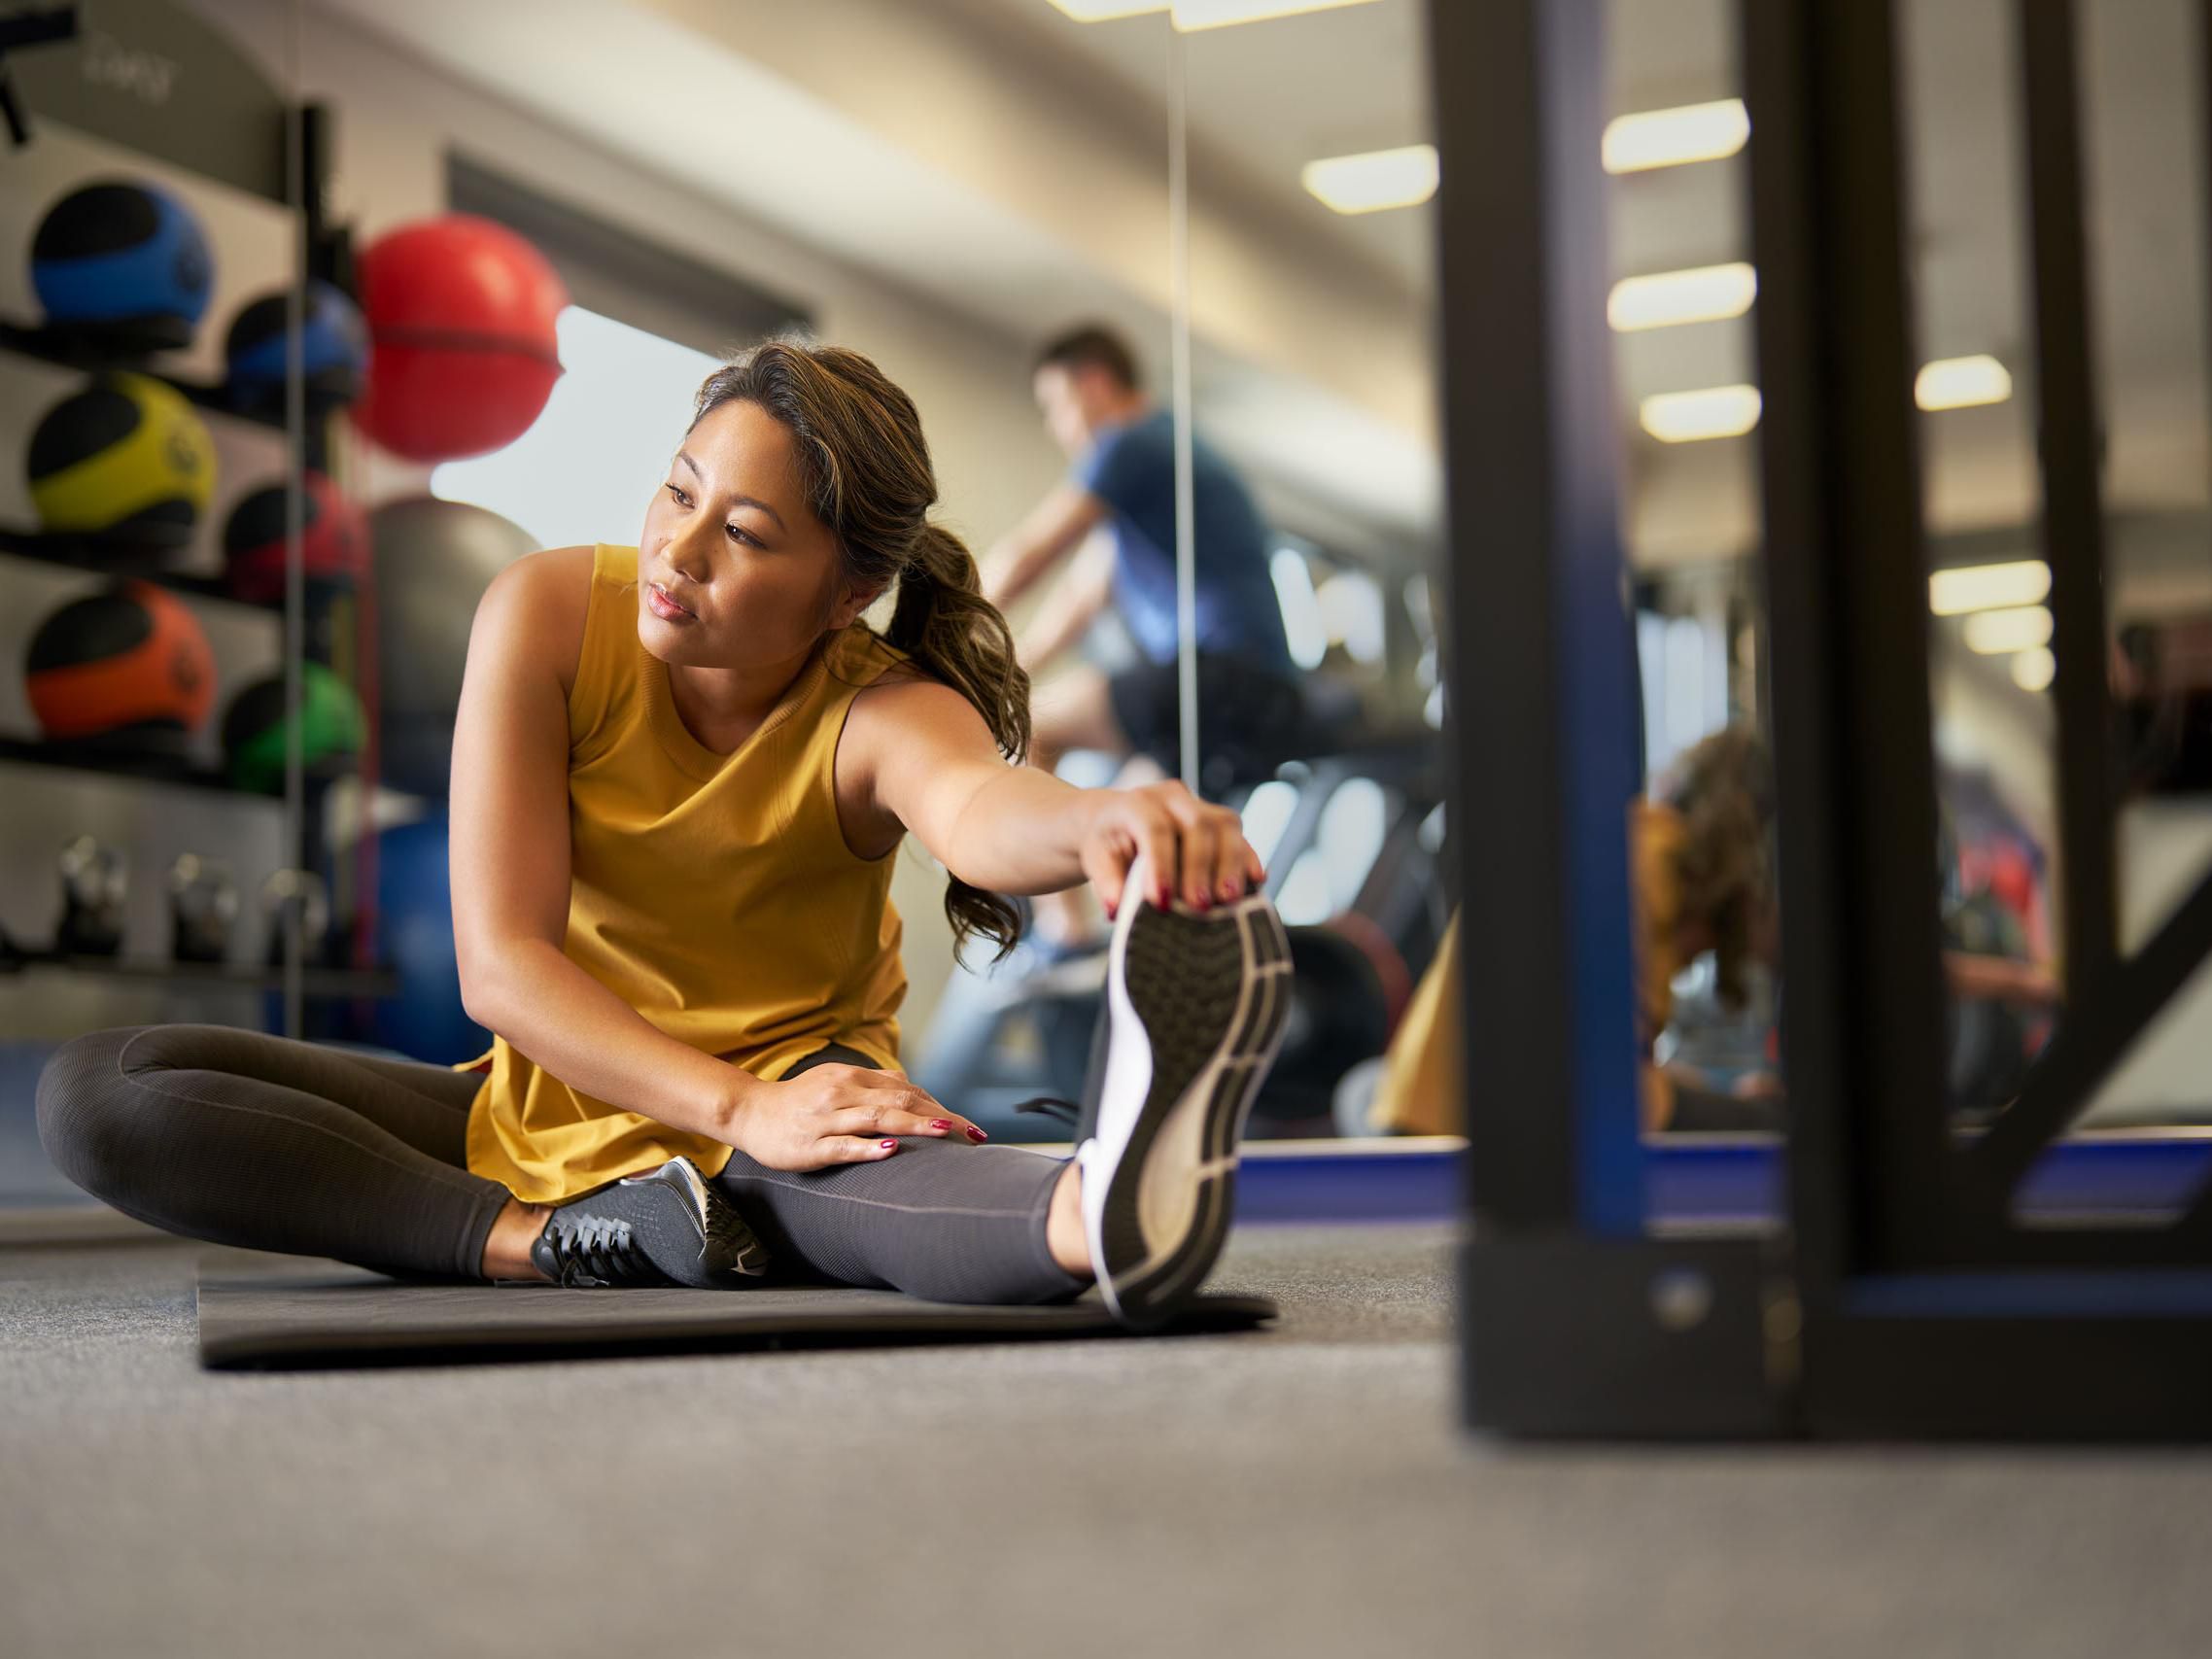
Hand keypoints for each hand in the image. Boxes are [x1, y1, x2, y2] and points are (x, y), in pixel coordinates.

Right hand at [730, 1065, 985, 1171]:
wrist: (749, 1111)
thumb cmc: (799, 1102)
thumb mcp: (838, 1083)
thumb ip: (873, 1086)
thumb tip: (911, 1089)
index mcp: (853, 1077)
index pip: (907, 1091)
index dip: (940, 1107)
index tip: (969, 1127)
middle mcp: (842, 1092)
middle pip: (901, 1102)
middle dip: (941, 1118)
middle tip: (973, 1134)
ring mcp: (826, 1118)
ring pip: (876, 1118)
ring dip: (913, 1124)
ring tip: (944, 1132)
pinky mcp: (810, 1145)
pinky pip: (843, 1145)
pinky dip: (868, 1147)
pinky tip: (890, 1150)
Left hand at [1079, 779, 1263, 916]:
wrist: (1118, 820)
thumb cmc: (1108, 842)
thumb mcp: (1096, 859)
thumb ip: (1106, 882)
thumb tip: (1117, 909)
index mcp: (1136, 803)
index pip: (1154, 829)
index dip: (1161, 865)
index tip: (1162, 902)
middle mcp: (1171, 797)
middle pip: (1197, 824)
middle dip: (1200, 868)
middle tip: (1199, 906)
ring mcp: (1200, 804)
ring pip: (1226, 825)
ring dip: (1231, 865)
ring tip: (1229, 899)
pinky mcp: (1219, 820)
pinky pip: (1240, 835)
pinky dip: (1249, 859)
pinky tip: (1257, 881)